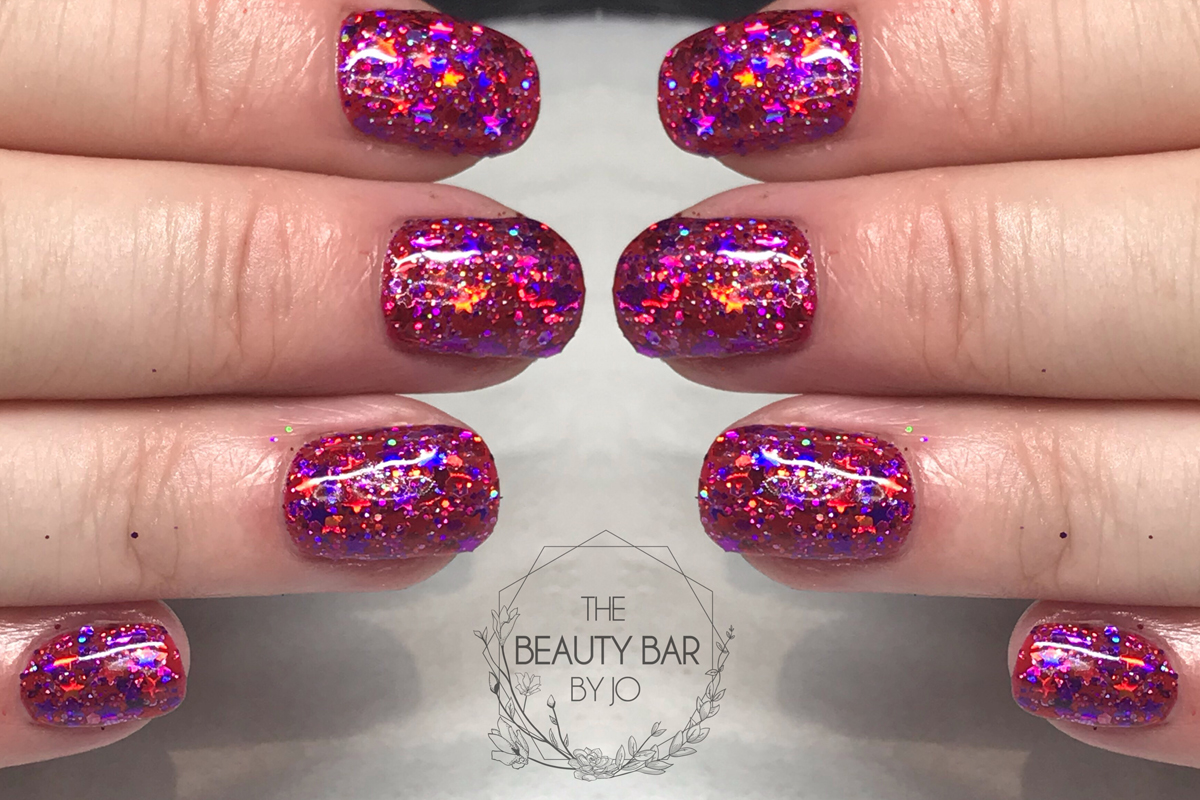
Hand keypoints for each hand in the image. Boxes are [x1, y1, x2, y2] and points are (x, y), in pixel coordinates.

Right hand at [0, 1, 582, 766]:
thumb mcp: (20, 61)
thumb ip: (120, 62)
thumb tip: (385, 60)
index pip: (84, 46)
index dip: (276, 72)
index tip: (480, 93)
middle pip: (48, 261)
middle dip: (289, 279)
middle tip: (516, 294)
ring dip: (209, 495)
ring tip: (440, 487)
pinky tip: (147, 670)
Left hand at [615, 0, 1199, 766]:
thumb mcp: (1176, 68)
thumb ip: (1063, 68)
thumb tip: (817, 59)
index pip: (1108, 43)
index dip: (917, 72)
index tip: (722, 98)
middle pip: (1128, 261)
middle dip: (899, 279)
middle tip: (690, 296)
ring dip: (984, 492)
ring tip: (763, 488)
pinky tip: (1054, 671)